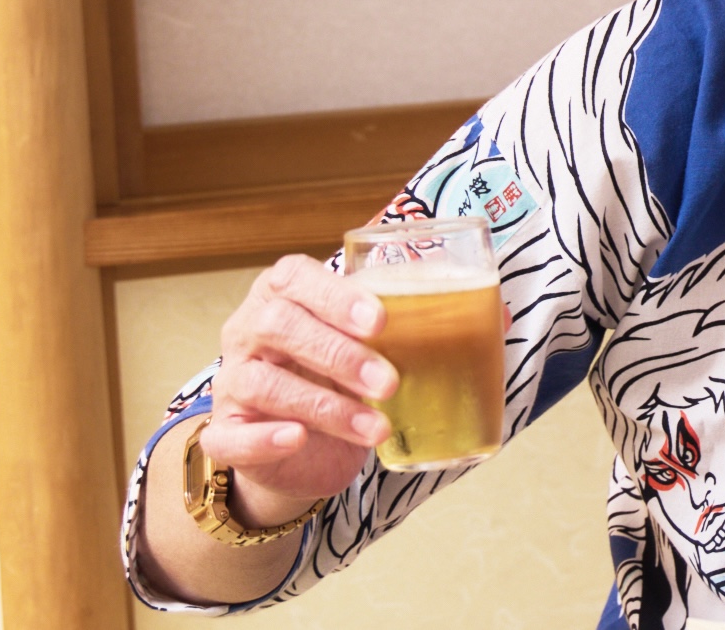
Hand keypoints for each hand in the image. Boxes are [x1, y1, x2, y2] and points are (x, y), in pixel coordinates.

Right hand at [203, 254, 397, 522]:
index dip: (335, 296)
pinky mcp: (225, 434)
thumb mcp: (376, 346)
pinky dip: (262, 438)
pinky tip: (297, 438)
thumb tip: (499, 314)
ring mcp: (232, 382)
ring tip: (377, 427)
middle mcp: (249, 330)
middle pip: (278, 325)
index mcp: (284, 294)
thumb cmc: (344, 376)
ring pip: (263, 384)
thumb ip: (420, 322)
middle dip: (338, 354)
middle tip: (389, 382)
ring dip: (325, 406)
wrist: (307, 447)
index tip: (381, 321)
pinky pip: (228, 436)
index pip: (295, 277)